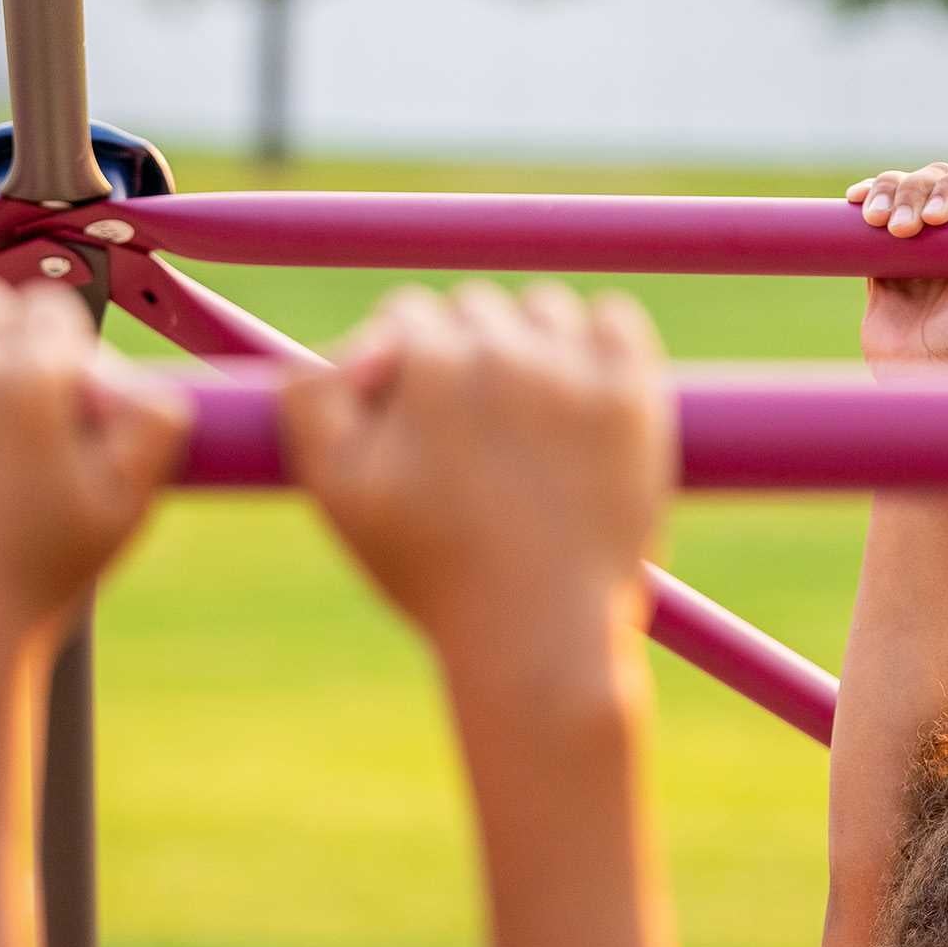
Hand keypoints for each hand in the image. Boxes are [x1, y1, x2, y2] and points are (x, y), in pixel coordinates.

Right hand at [282, 282, 672, 667]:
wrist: (541, 639)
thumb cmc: (435, 574)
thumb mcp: (338, 493)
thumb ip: (312, 398)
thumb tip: (361, 334)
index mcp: (428, 366)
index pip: (409, 316)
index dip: (409, 371)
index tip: (425, 428)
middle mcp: (504, 354)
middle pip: (476, 307)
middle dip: (467, 357)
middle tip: (477, 440)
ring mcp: (577, 373)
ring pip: (544, 308)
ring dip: (533, 345)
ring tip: (529, 427)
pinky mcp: (635, 397)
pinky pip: (617, 320)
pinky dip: (601, 343)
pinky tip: (583, 401)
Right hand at [849, 161, 947, 375]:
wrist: (927, 376)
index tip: (938, 219)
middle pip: (932, 178)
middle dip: (915, 193)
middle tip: (905, 231)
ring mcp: (914, 240)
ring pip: (899, 187)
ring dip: (888, 193)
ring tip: (880, 225)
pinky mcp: (880, 256)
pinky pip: (870, 213)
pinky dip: (865, 197)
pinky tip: (857, 201)